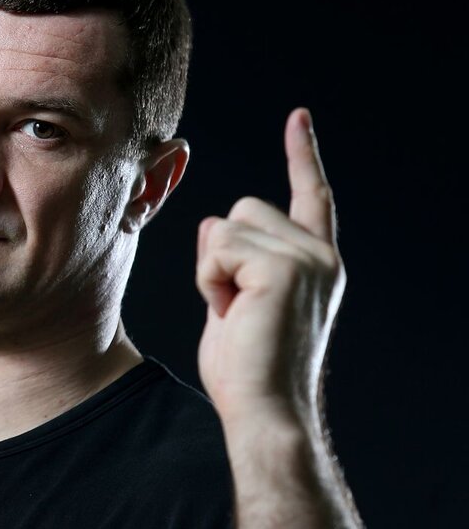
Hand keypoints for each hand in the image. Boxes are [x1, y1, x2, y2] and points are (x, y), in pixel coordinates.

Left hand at [196, 108, 345, 432]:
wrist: (264, 411)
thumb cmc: (246, 371)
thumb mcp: (235, 303)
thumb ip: (231, 261)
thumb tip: (214, 223)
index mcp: (315, 263)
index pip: (311, 196)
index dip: (303, 155)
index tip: (299, 117)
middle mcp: (319, 255)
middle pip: (241, 209)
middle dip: (219, 254)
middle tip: (235, 307)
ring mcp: (306, 259)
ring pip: (224, 227)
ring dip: (212, 271)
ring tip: (235, 313)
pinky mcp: (283, 268)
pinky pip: (217, 247)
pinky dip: (209, 280)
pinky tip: (231, 312)